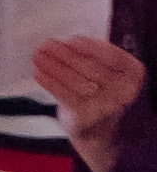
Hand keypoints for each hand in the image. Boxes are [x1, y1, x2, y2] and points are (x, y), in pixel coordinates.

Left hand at [36, 33, 144, 170]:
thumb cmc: (102, 94)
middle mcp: (123, 91)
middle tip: (46, 45)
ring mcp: (105, 106)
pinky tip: (39, 73)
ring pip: (74, 80)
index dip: (89, 46)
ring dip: (53, 65)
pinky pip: (64, 95)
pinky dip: (49, 82)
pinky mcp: (86, 117)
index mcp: (133, 75)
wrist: (100, 131)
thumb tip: (64, 44)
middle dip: (65, 54)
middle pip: (90, 67)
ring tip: (38, 56)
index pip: (111, 56)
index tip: (71, 40)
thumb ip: (95, 57)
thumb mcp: (108, 74)